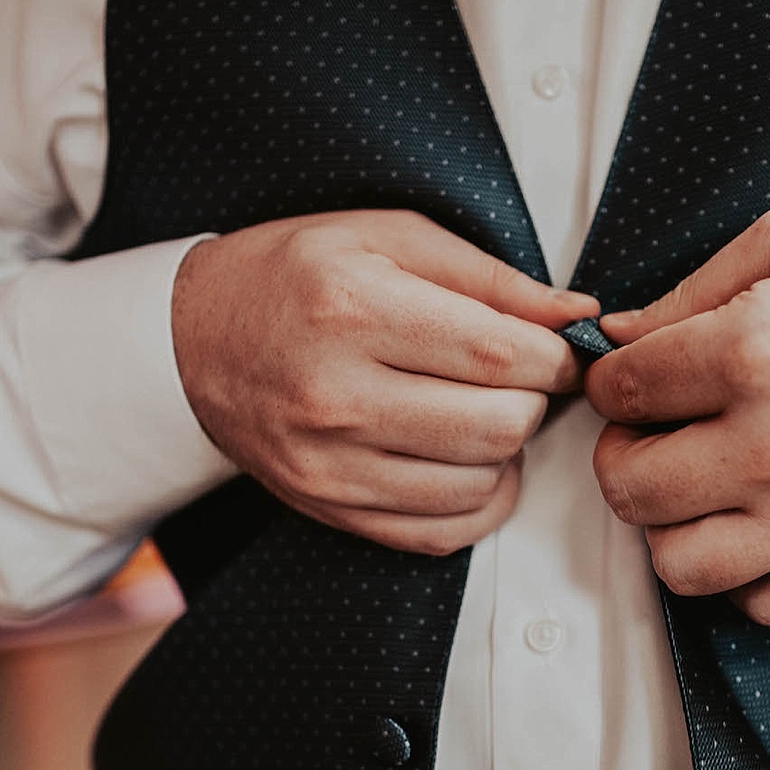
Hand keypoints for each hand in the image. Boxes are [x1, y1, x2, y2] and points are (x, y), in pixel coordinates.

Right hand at [172, 210, 595, 554]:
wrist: (192, 341)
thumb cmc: (296, 277)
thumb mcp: (387, 238)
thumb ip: (490, 276)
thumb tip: (577, 314)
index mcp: (350, 307)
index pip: (497, 351)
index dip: (554, 356)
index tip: (559, 349)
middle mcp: (334, 394)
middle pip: (498, 424)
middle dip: (533, 401)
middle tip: (519, 377)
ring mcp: (329, 463)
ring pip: (479, 482)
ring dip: (506, 450)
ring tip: (482, 410)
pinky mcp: (330, 507)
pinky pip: (443, 531)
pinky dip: (478, 500)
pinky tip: (464, 458)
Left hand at [585, 203, 769, 625]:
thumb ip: (690, 290)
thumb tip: (616, 340)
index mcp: (751, 352)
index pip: (618, 392)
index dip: (613, 380)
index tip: (637, 377)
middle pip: (629, 488)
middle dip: (624, 455)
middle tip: (655, 433)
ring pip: (678, 565)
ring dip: (671, 526)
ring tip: (697, 486)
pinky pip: (756, 603)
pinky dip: (739, 573)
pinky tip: (753, 523)